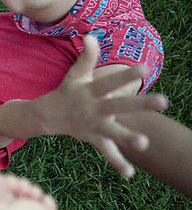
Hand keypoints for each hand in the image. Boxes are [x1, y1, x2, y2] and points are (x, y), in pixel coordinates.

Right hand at [41, 35, 167, 176]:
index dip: (125, 75)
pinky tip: (131, 174)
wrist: (45, 116)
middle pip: (119, 106)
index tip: (144, 68)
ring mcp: (93, 126)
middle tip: (164, 101)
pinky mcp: (94, 138)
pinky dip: (117, 163)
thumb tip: (91, 35)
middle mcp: (93, 109)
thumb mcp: (74, 74)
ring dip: (128, 138)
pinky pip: (106, 152)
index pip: (109, 82)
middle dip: (140, 104)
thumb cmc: (66, 91)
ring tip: (145, 143)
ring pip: (112, 133)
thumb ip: (86, 56)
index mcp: (90, 91)